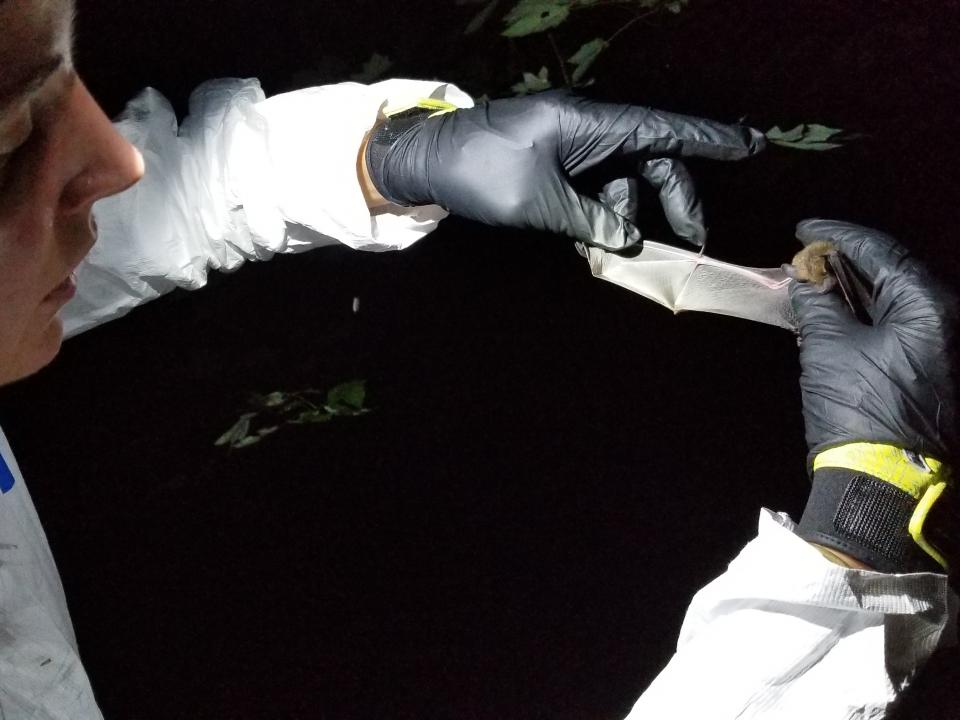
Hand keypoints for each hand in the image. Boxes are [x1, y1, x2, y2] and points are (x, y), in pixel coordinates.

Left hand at [367, 92, 764, 249]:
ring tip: (614, 252)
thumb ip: (592, 223)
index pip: (664, 130)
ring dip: (627, 219)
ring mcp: (575, 147)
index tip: (751, 146)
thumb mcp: (540, 204)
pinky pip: (598, 190)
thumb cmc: (480, 171)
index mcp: (590, 124)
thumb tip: (630, 240)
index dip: (710, 140)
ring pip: (625, 182)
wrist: (426, 161)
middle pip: (653, 162)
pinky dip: (602, 217)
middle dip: (676, 202)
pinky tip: (597, 244)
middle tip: (692, 241)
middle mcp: (590, 131)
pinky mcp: (559, 164)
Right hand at [789, 219, 958, 572]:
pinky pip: (901, 328)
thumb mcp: (828, 348)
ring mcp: (943, 349)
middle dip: (846, 263)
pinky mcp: (933, 372)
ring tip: (814, 286)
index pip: (882, 252)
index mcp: (930, 307)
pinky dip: (867, 318)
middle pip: (894, 274)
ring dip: (855, 292)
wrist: (883, 484)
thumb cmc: (859, 409)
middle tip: (806, 257)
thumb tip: (806, 280)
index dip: (838, 235)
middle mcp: (948, 321)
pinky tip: (836, 318)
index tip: (804, 228)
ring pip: (896, 302)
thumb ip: (817, 304)